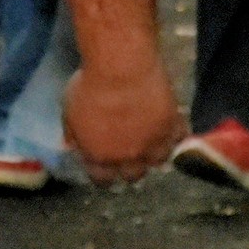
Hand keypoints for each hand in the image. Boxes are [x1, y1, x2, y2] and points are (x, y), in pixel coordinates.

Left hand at [64, 60, 184, 183]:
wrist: (120, 69)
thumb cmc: (89, 87)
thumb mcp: (69, 112)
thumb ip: (73, 134)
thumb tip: (72, 146)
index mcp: (100, 157)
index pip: (103, 180)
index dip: (104, 174)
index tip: (104, 168)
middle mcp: (128, 157)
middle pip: (133, 175)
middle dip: (131, 167)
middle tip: (130, 154)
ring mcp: (153, 144)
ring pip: (159, 160)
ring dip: (155, 153)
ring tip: (153, 141)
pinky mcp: (172, 126)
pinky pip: (179, 137)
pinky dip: (176, 133)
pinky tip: (171, 125)